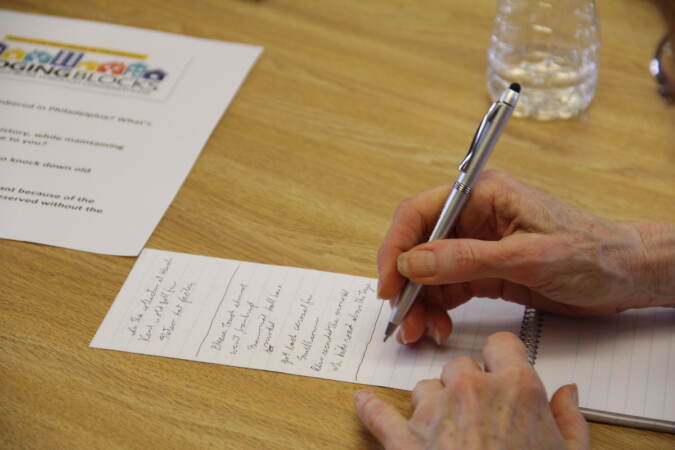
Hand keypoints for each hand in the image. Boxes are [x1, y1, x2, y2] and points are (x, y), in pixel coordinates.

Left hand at [355, 332, 588, 449]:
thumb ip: (571, 420)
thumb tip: (568, 393)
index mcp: (516, 389)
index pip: (501, 345)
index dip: (500, 359)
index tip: (499, 370)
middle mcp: (471, 391)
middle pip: (460, 367)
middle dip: (466, 386)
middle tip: (476, 414)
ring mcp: (434, 414)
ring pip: (424, 389)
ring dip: (432, 405)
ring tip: (446, 434)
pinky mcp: (404, 442)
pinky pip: (379, 415)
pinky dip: (369, 409)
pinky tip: (363, 402)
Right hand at [378, 169, 674, 344]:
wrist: (626, 275)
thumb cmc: (590, 253)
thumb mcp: (525, 257)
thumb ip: (465, 259)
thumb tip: (411, 264)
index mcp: (481, 195)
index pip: (419, 213)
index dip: (396, 249)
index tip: (389, 285)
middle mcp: (473, 216)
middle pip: (417, 246)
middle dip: (405, 284)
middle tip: (403, 320)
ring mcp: (477, 244)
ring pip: (428, 273)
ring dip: (419, 302)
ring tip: (421, 332)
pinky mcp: (483, 270)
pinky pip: (446, 289)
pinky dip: (436, 309)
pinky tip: (438, 327)